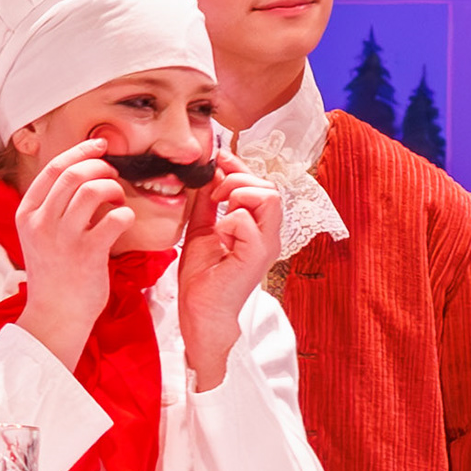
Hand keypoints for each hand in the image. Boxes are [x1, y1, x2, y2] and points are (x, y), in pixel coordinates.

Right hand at [10, 137, 135, 370]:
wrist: (55, 317)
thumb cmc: (54, 276)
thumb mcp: (40, 236)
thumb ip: (53, 208)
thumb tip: (83, 177)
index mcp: (27, 214)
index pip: (52, 168)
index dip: (80, 151)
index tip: (99, 145)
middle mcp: (41, 222)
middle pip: (73, 174)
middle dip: (100, 167)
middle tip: (113, 174)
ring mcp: (63, 238)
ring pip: (92, 189)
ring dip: (112, 188)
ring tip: (117, 199)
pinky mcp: (88, 254)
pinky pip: (114, 218)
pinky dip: (124, 214)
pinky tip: (123, 222)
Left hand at [177, 168, 278, 387]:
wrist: (200, 310)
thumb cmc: (204, 276)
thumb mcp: (203, 227)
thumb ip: (208, 201)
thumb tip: (211, 172)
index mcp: (259, 227)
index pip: (261, 184)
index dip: (240, 168)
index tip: (219, 160)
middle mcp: (269, 234)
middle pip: (269, 186)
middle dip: (237, 180)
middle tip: (215, 198)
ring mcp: (266, 244)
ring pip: (268, 196)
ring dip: (237, 196)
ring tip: (220, 213)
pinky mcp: (256, 255)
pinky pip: (245, 220)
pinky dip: (227, 222)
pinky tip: (220, 238)